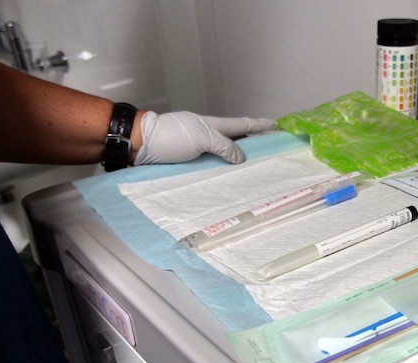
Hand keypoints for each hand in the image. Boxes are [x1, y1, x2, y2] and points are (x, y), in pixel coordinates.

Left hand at [134, 111, 275, 164]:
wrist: (140, 144)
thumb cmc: (171, 136)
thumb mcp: (202, 137)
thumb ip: (224, 146)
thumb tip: (241, 158)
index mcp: (214, 126)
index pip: (242, 125)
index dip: (260, 125)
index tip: (277, 125)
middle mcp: (208, 137)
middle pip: (236, 142)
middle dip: (254, 145)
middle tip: (272, 153)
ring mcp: (199, 151)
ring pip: (224, 157)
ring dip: (239, 163)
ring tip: (256, 172)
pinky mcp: (190, 165)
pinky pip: (212, 169)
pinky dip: (224, 174)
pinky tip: (230, 183)